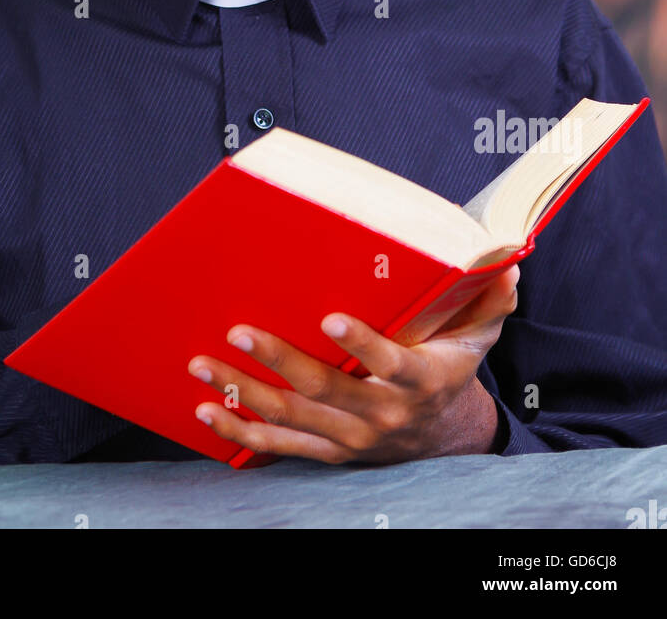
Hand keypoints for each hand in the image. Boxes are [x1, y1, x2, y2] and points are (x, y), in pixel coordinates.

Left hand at [187, 264, 519, 462]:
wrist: (445, 435)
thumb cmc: (452, 365)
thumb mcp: (479, 332)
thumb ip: (488, 297)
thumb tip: (507, 259)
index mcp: (421, 379)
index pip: (391, 364)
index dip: (363, 344)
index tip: (330, 318)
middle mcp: (384, 414)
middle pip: (325, 390)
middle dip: (278, 360)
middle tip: (240, 330)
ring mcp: (352, 437)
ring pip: (292, 418)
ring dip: (243, 392)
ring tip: (203, 364)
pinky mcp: (328, 451)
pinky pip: (279, 444)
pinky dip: (240, 429)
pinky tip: (207, 409)